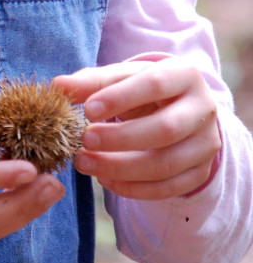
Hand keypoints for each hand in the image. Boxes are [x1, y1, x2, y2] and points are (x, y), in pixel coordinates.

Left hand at [53, 58, 220, 199]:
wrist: (177, 110)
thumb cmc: (142, 88)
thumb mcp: (121, 77)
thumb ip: (91, 81)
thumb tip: (58, 86)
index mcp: (185, 75)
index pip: (154, 84)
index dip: (120, 98)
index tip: (87, 109)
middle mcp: (203, 109)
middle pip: (165, 129)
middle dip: (120, 138)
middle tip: (84, 140)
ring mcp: (205, 145)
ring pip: (165, 163)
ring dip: (120, 168)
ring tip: (84, 162)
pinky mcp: (200, 173)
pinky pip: (167, 188)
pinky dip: (133, 188)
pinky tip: (104, 179)